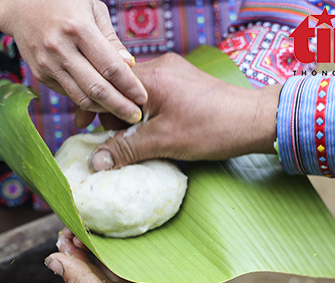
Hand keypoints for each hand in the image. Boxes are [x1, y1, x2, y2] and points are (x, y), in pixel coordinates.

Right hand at [0, 0, 146, 123]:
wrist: (20, 6)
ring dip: (103, 109)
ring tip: (121, 112)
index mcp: (78, 28)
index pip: (110, 67)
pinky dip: (87, 101)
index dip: (130, 86)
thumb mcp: (92, 9)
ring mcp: (48, 65)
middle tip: (135, 116)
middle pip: (96, 89)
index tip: (143, 98)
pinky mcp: (41, 75)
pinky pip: (69, 94)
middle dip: (120, 106)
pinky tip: (101, 102)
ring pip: (81, 98)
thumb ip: (111, 40)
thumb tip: (130, 65)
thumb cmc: (64, 2)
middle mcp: (60, 49)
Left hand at [45, 229, 219, 282]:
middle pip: (112, 262)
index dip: (77, 245)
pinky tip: (174, 242)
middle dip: (108, 240)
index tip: (75, 221)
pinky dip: (174, 260)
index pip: (84, 266)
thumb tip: (51, 257)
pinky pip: (174, 274)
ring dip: (141, 247)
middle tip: (108, 213)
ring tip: (141, 220)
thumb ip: (80, 281)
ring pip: (143, 265)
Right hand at [89, 53, 281, 170]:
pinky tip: (156, 132)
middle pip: (119, 90)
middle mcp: (160, 67)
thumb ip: (124, 150)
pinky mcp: (185, 82)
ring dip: (131, 117)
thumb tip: (96, 162)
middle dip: (112, 117)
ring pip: (137, 94)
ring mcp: (174, 72)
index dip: (90, 109)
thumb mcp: (162, 143)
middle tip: (115, 142)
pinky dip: (148, 114)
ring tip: (139, 141)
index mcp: (149, 77)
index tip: (80, 128)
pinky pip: (154, 96)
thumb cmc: (211, 129)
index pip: (106, 86)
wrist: (254, 120)